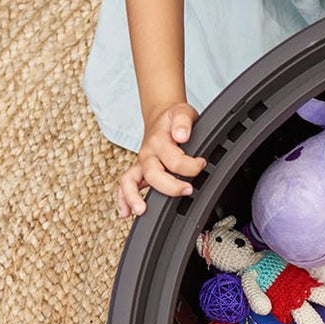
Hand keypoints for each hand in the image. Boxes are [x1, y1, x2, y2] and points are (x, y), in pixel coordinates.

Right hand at [116, 100, 205, 217]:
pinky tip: (125, 212)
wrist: (161, 117)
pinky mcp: (139, 171)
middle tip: (188, 190)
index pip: (174, 160)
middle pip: (152, 174)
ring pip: (130, 181)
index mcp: (158, 140)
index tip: (202, 164)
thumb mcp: (182, 111)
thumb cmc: (172, 118)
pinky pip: (125, 185)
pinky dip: (123, 199)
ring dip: (133, 196)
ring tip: (141, 210)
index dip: (191, 166)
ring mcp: (141, 163)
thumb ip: (183, 121)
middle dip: (170, 186)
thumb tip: (181, 136)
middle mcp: (147, 154)